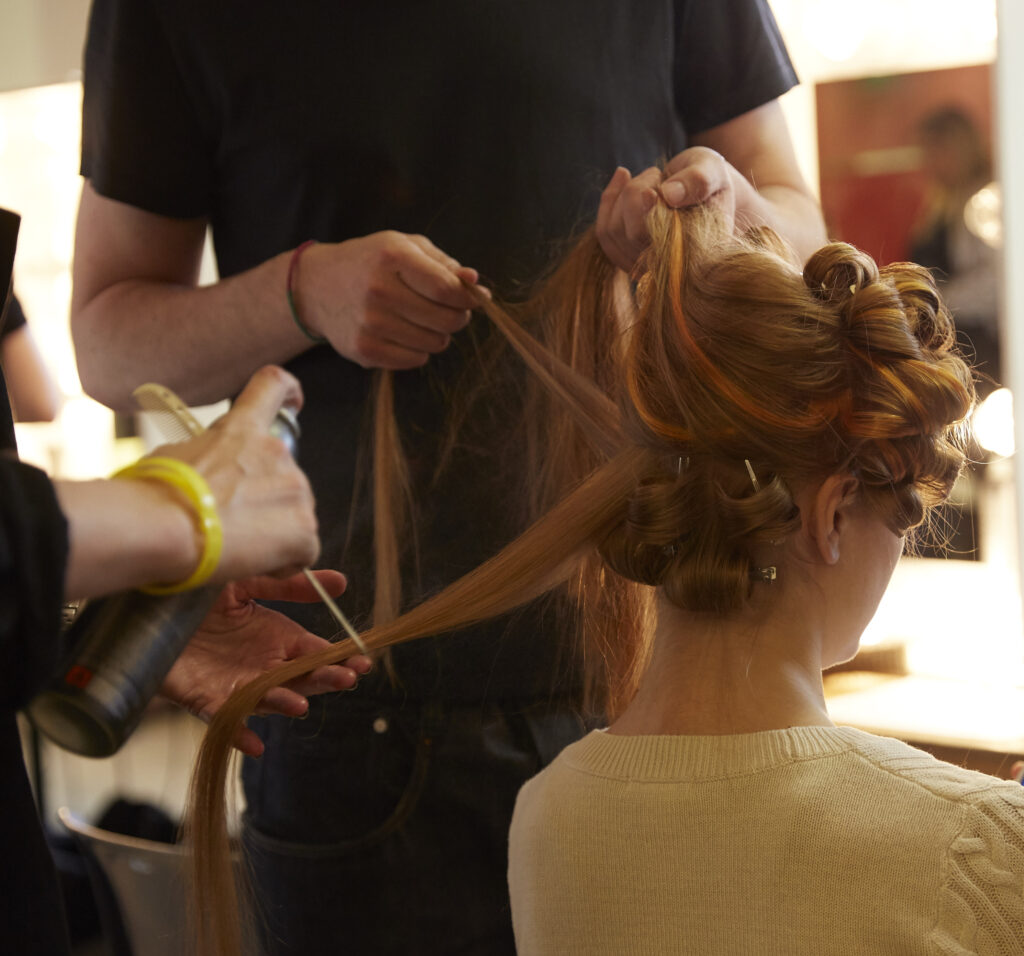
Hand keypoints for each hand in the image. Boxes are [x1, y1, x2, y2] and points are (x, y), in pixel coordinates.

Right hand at [154, 364, 319, 583]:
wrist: (162, 527)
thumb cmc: (152, 496)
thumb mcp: (173, 457)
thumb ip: (206, 458)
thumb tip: (206, 476)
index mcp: (240, 429)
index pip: (273, 387)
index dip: (288, 392)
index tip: (295, 402)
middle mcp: (275, 451)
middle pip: (286, 479)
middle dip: (266, 505)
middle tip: (231, 527)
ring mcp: (294, 488)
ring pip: (295, 517)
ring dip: (273, 534)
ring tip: (234, 547)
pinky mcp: (303, 527)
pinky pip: (304, 551)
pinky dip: (285, 562)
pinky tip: (254, 564)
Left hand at [160, 571, 371, 756]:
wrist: (149, 607)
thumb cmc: (201, 595)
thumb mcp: (249, 582)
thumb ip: (291, 585)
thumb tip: (342, 582)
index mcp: (279, 639)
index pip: (318, 652)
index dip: (340, 657)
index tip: (362, 661)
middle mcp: (264, 665)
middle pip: (302, 678)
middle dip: (325, 679)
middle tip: (347, 678)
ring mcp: (237, 685)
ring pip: (270, 699)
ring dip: (286, 704)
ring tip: (301, 704)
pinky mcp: (205, 699)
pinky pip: (226, 721)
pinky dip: (241, 734)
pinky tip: (255, 744)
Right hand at [294, 231, 484, 369]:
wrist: (318, 286)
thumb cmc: (372, 263)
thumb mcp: (405, 247)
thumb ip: (444, 264)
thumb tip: (476, 285)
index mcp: (392, 256)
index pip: (447, 289)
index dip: (468, 299)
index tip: (472, 299)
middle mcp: (378, 290)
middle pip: (447, 320)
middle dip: (457, 317)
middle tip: (446, 309)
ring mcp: (369, 323)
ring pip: (435, 343)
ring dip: (437, 334)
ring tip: (418, 319)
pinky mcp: (364, 350)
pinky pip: (415, 360)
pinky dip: (418, 350)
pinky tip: (402, 333)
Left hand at [596, 148, 751, 271]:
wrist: (700, 188)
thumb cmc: (708, 178)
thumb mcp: (713, 171)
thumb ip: (698, 181)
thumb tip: (669, 195)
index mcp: (697, 254)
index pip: (659, 243)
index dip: (648, 213)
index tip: (652, 189)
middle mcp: (670, 268)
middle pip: (631, 235)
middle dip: (637, 192)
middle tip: (658, 175)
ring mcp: (646, 267)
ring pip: (612, 231)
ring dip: (625, 193)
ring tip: (652, 178)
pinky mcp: (628, 258)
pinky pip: (604, 232)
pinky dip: (609, 199)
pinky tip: (623, 175)